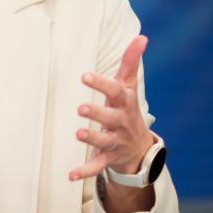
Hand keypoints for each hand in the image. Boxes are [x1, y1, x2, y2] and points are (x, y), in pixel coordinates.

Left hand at [69, 34, 151, 183]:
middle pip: (110, 117)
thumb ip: (131, 62)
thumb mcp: (130, 86)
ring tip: (77, 134)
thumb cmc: (127, 109)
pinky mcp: (109, 157)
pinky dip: (85, 171)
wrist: (140, 147)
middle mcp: (121, 122)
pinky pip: (97, 165)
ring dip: (91, 138)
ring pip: (104, 141)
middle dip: (96, 113)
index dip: (101, 84)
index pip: (115, 91)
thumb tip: (141, 37)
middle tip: (80, 108)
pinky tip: (70, 175)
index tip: (85, 76)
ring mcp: (116, 141)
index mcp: (124, 102)